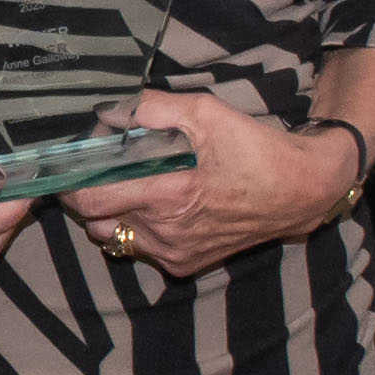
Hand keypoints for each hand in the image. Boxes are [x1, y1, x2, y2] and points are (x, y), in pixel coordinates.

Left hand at [88, 85, 362, 284]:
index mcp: (167, 195)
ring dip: (112, 214)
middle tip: (100, 171)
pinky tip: (161, 206)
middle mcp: (165, 232)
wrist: (299, 191)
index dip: (74, 180)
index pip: (90, 200)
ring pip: (115, 238)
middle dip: (88, 196)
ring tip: (132, 188)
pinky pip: (141, 249)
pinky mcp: (184, 265)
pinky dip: (138, 228)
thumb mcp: (207, 113)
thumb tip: (111, 110)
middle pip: (94, 222)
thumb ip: (153, 109)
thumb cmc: (254, 149)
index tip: (78, 160)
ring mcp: (174, 253)